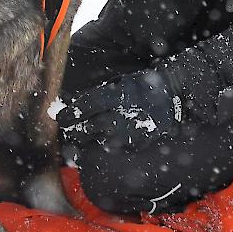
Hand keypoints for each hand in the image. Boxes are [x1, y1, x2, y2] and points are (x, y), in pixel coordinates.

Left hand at [57, 68, 182, 148]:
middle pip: (88, 129)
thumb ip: (101, 94)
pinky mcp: (138, 144)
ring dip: (91, 140)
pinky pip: (118, 148)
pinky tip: (108, 140)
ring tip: (85, 138)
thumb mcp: (120, 82)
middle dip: (75, 131)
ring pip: (100, 142)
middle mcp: (120, 116)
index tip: (60, 118)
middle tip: (69, 131)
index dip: (70, 114)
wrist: (172, 95)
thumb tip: (79, 105)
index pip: (85, 108)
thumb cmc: (143, 85)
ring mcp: (129, 133)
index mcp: (115, 96)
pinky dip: (110, 145)